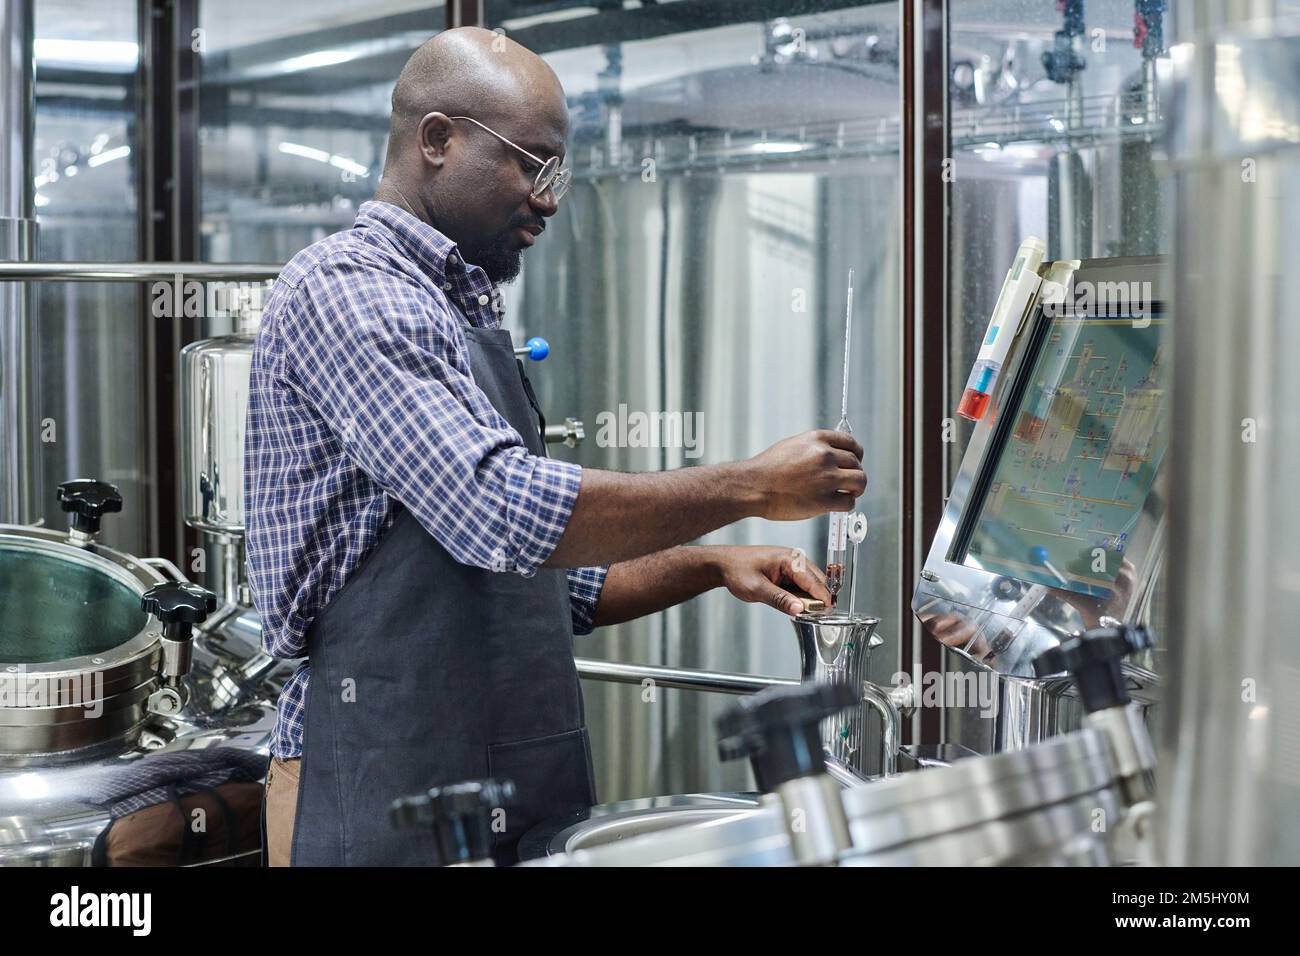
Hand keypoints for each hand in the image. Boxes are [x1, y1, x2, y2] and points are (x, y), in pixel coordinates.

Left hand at [713, 545, 832, 617]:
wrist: (723, 564)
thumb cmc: (737, 571)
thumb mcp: (757, 589)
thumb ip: (779, 599)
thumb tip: (799, 609)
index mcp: (788, 559)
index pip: (813, 580)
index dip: (822, 597)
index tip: (828, 612)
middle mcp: (793, 558)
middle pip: (816, 580)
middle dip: (818, 598)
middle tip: (817, 616)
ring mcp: (791, 564)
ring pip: (810, 583)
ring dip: (810, 597)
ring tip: (807, 612)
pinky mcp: (788, 571)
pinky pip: (801, 584)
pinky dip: (802, 595)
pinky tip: (796, 604)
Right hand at [744, 430, 866, 520]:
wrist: (753, 486)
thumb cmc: (768, 469)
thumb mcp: (792, 446)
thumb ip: (814, 448)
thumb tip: (832, 455)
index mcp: (817, 440)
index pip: (851, 443)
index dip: (856, 454)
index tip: (855, 462)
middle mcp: (825, 456)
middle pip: (857, 463)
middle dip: (855, 473)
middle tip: (848, 483)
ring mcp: (826, 478)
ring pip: (860, 481)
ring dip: (856, 489)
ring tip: (848, 493)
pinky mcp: (823, 500)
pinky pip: (848, 502)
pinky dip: (846, 504)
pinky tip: (837, 504)